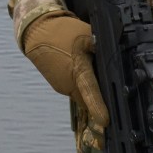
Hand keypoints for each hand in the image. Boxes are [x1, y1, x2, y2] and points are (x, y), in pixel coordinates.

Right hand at [23, 14, 106, 131]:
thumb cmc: (62, 32)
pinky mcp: (57, 84)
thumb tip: (116, 57)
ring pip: (81, 94)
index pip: (91, 94)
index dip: (98, 108)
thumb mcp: (88, 34)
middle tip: (110, 85)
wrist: (36, 31)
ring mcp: (61, 86)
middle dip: (99, 96)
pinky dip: (80, 83)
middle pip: (89, 99)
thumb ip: (102, 49)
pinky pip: (74, 89)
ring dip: (89, 88)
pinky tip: (80, 68)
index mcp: (78, 72)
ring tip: (93, 70)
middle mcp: (69, 85)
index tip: (106, 122)